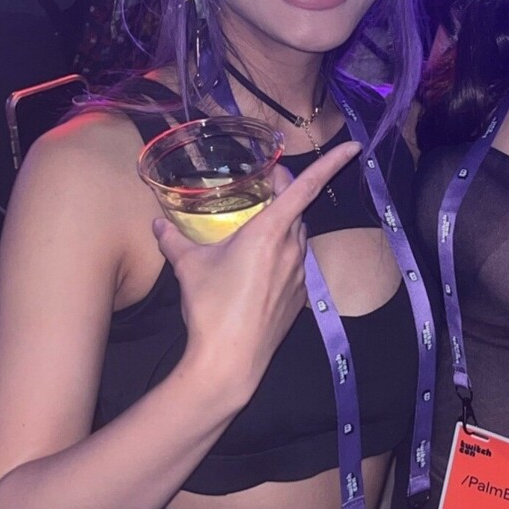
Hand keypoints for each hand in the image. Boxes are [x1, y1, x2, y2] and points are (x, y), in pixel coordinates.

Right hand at [152, 140, 360, 415]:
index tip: (353, 147)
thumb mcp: (187, 266)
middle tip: (264, 185)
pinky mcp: (299, 298)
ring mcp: (298, 275)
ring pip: (297, 237)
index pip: (305, 187)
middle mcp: (291, 248)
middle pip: (297, 209)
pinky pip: (294, 265)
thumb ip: (173, 239)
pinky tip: (257, 269)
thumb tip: (156, 223)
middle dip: (285, 193)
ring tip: (257, 227)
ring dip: (283, 226)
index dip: (331, 164)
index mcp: (270, 231)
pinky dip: (281, 256)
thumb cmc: (210, 307)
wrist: (229, 361)